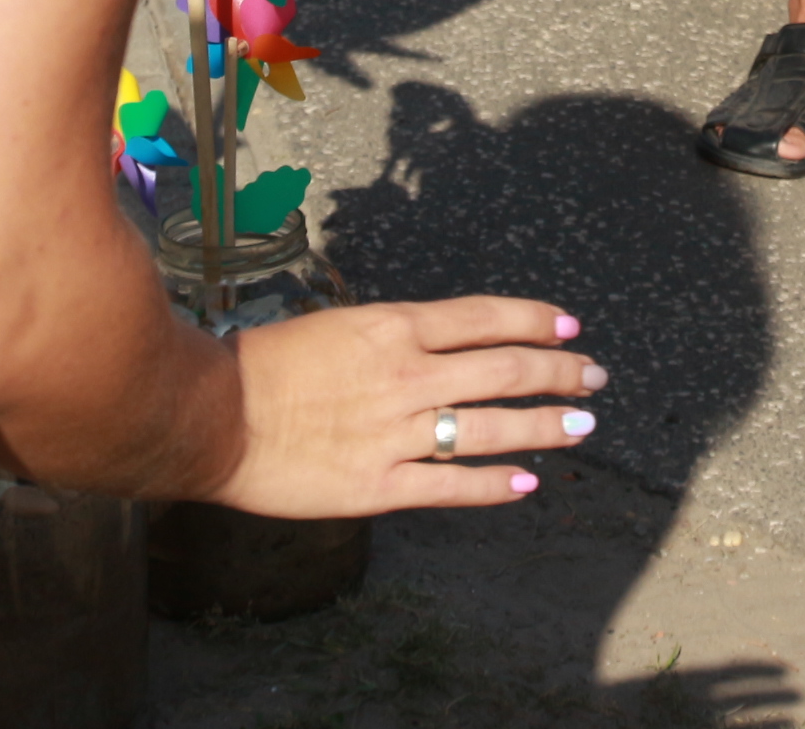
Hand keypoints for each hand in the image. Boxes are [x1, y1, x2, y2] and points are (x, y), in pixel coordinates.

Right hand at [204, 296, 604, 516]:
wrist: (209, 415)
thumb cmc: (263, 366)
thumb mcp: (337, 327)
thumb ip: (392, 339)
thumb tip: (440, 347)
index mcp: (394, 327)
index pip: (487, 318)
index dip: (537, 321)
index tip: (570, 327)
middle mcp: (406, 375)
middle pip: (505, 369)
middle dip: (560, 373)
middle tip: (594, 376)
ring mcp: (396, 432)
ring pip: (491, 427)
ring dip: (545, 426)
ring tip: (582, 427)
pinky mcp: (378, 485)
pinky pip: (452, 486)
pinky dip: (495, 484)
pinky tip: (526, 483)